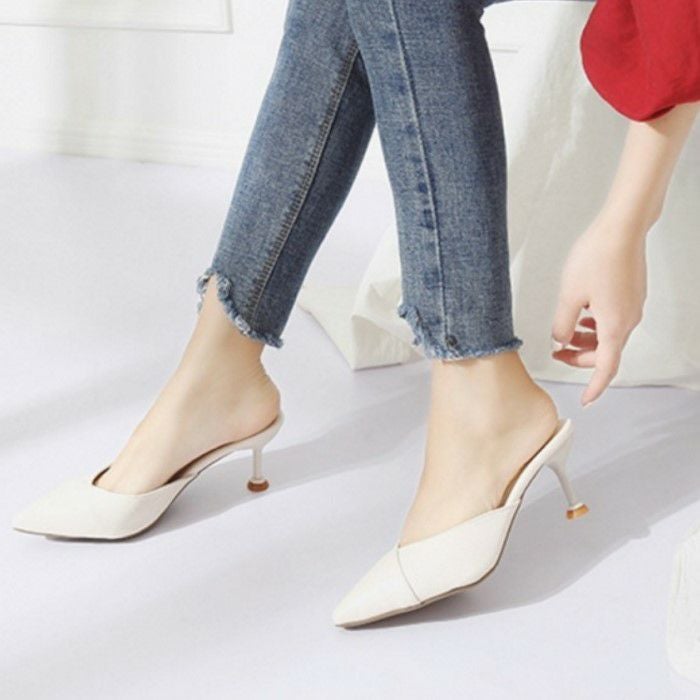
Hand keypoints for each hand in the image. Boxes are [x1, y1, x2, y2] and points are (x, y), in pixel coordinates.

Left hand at [551, 220, 647, 405]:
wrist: (622, 229)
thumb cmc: (596, 258)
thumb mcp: (568, 296)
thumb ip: (562, 324)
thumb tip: (561, 339)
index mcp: (614, 327)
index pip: (606, 368)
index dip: (595, 387)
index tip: (585, 400)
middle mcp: (628, 320)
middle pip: (605, 353)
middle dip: (580, 357)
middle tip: (557, 352)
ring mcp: (633, 307)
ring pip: (609, 336)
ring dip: (587, 340)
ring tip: (566, 331)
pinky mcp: (632, 295)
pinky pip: (614, 320)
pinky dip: (597, 324)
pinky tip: (582, 313)